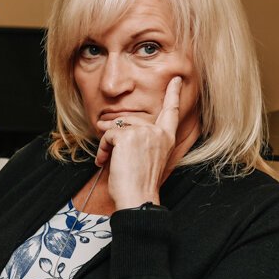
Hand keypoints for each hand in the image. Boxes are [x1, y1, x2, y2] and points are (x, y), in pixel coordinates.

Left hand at [95, 76, 181, 209]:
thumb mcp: (147, 159)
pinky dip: (102, 148)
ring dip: (107, 144)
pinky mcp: (128, 136)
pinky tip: (104, 161)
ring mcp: (144, 132)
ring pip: (117, 128)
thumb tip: (115, 126)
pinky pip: (108, 135)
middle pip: (131, 122)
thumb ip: (142, 141)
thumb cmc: (140, 185)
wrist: (137, 198)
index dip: (173, 94)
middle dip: (114, 135)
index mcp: (166, 139)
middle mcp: (158, 133)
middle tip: (106, 151)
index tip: (176, 80)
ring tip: (106, 160)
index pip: (171, 112)